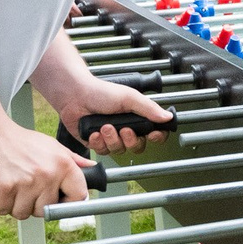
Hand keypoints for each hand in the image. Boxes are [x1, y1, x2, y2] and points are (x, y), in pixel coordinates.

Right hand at [0, 121, 91, 218]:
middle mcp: (47, 174)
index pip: (78, 197)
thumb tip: (93, 170)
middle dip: (34, 203)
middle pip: (45, 210)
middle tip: (24, 184)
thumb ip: (73, 160)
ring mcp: (25, 183)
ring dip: (15, 204)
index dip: (67, 202)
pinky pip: (3, 210)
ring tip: (11, 182)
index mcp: (63, 164)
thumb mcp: (51, 146)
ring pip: (23, 213)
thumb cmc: (18, 140)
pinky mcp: (4, 189)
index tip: (57, 199)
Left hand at [58, 77, 172, 153]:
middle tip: (124, 130)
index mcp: (136, 117)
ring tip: (104, 126)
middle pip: (137, 146)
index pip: (154, 133)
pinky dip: (98, 142)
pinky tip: (94, 132)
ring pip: (119, 150)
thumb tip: (168, 117)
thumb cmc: (100, 92)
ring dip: (112, 140)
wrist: (75, 95)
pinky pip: (103, 151)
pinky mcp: (96, 143)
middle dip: (130, 140)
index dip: (156, 137)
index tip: (152, 134)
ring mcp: (111, 137)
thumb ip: (149, 108)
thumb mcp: (129, 97)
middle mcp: (125, 128)